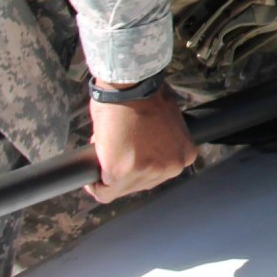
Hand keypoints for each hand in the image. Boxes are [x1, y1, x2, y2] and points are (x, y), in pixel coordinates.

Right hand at [87, 84, 196, 203]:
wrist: (131, 85)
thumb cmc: (146, 96)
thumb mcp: (166, 123)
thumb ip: (158, 143)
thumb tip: (139, 153)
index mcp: (184, 154)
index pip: (159, 173)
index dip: (139, 165)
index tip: (128, 156)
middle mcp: (171, 167)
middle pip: (141, 184)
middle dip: (124, 171)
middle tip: (113, 152)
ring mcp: (148, 171)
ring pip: (121, 189)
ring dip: (110, 175)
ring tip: (105, 153)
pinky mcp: (123, 172)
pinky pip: (105, 191)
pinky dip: (95, 184)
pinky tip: (92, 174)